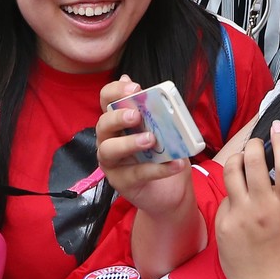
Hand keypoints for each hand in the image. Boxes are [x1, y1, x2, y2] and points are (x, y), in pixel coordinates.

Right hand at [95, 76, 194, 218]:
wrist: (171, 189)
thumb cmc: (161, 153)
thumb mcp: (163, 129)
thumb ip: (154, 111)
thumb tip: (149, 91)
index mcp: (117, 121)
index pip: (106, 99)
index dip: (116, 91)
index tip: (135, 88)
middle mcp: (108, 139)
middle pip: (103, 124)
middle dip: (118, 117)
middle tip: (136, 116)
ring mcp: (112, 162)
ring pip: (109, 150)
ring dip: (129, 143)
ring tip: (151, 140)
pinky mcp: (121, 182)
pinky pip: (136, 174)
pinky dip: (158, 169)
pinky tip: (176, 163)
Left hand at [214, 122, 279, 278]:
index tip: (278, 126)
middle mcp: (261, 207)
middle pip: (251, 160)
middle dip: (253, 144)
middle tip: (257, 144)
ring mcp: (239, 215)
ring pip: (231, 171)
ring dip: (237, 159)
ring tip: (242, 159)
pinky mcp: (222, 223)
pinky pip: (225, 197)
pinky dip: (232, 192)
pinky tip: (239, 198)